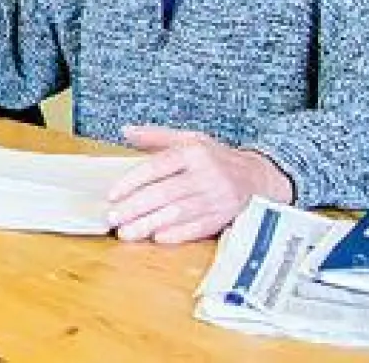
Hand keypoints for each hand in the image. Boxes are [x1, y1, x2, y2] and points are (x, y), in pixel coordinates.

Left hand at [106, 125, 294, 243]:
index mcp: (194, 153)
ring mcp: (217, 198)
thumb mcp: (189, 140)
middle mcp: (206, 175)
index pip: (157, 167)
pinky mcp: (224, 217)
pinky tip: (156, 238)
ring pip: (177, 214)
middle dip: (134, 208)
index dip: (132, 182)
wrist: (256, 178)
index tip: (112, 195)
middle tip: (112, 218)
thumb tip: (126, 131)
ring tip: (126, 233)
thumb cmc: (215, 158)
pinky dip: (176, 234)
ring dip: (149, 225)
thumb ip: (156, 137)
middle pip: (164, 193)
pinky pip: (198, 228)